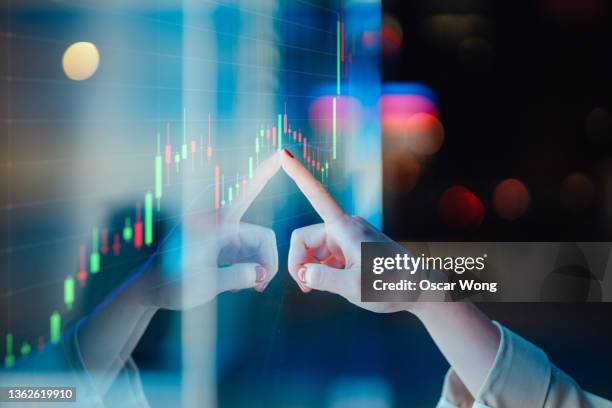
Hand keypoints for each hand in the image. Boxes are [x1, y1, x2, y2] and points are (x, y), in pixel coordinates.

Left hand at [131, 152, 280, 309]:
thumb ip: (236, 277)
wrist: (150, 288)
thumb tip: (261, 273)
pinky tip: (239, 283)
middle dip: (268, 261)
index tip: (283, 152)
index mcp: (215, 225)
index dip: (265, 173)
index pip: (247, 193)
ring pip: (259, 247)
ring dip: (259, 268)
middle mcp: (222, 224)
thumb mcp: (203, 287)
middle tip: (260, 286)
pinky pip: (250, 253)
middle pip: (264, 238)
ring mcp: (224, 234)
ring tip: (246, 287)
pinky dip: (250, 269)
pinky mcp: (224, 244)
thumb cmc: (171, 284)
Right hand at [281, 149, 409, 312]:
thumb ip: (326, 280)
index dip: (298, 175)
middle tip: (306, 287)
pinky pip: (325, 253)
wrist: (418, 289)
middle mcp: (345, 226)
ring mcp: (348, 235)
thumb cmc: (392, 286)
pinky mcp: (351, 245)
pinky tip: (331, 281)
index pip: (316, 195)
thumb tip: (304, 274)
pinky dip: (321, 267)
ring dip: (311, 267)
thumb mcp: (356, 288)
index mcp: (345, 228)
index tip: (283, 153)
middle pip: (305, 237)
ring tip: (319, 288)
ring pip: (313, 247)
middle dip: (299, 261)